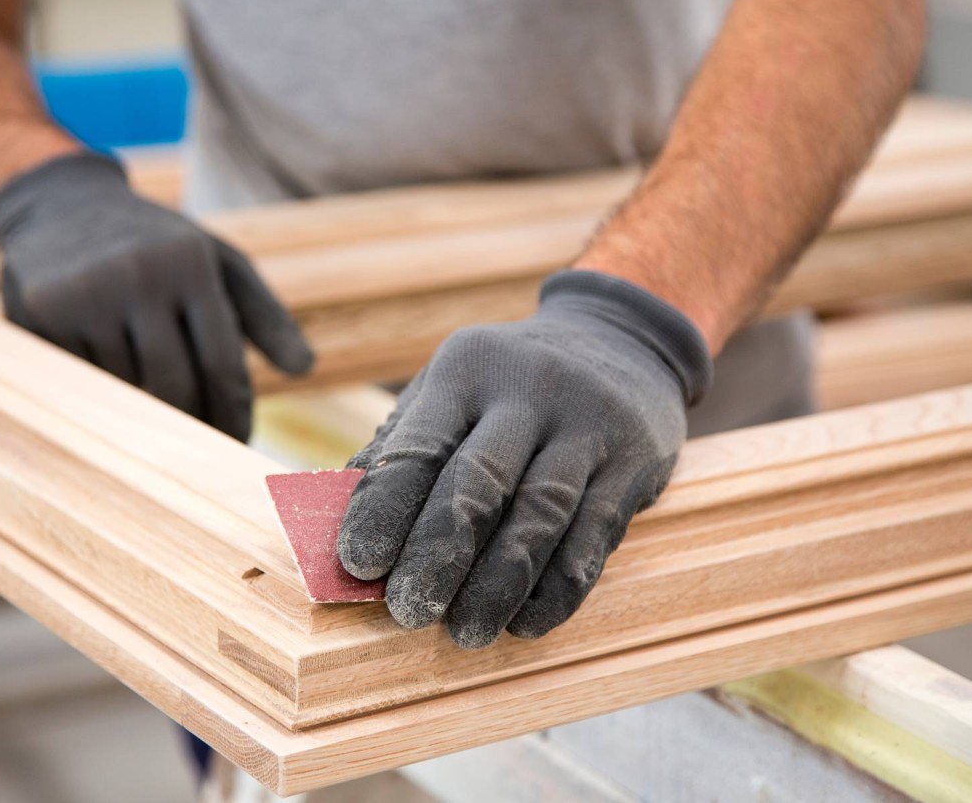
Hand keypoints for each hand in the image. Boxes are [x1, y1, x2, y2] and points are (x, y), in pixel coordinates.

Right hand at [0, 152, 312, 440]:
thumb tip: (306, 369)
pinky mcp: (42, 312)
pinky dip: (102, 392)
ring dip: (145, 412)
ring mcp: (87, 293)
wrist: (61, 204)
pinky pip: (83, 381)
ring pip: (127, 391)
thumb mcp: (219, 263)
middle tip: (201, 450)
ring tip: (156, 414)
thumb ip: (266, 316)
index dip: (233, 416)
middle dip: (192, 427)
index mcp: (191, 264)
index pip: (222, 364)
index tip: (239, 444)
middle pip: (175, 388)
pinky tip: (107, 383)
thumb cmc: (160, 246)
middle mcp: (139, 274)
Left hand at [338, 271, 711, 647]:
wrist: (620, 338)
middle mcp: (529, 389)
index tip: (359, 564)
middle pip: (478, 483)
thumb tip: (337, 523)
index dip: (384, 509)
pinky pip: (594, 536)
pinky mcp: (634, 460)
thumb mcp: (452, 387)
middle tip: (408, 612)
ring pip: (539, 515)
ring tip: (466, 632)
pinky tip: (525, 622)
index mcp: (466, 369)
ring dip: (497, 585)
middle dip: (438, 556)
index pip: (419, 444)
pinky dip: (556, 589)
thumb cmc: (506, 383)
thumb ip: (400, 446)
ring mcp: (589, 423)